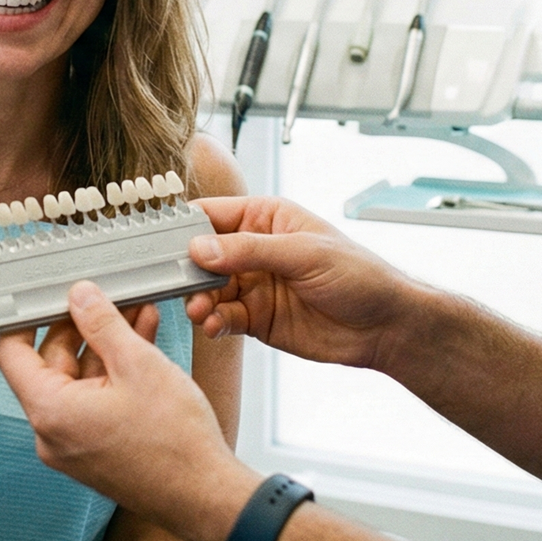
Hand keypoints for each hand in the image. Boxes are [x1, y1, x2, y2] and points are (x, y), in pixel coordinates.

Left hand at [0, 282, 262, 540]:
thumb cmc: (174, 443)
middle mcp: (53, 433)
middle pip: (51, 363)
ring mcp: (75, 444)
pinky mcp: (97, 449)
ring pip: (80, 380)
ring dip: (105, 346)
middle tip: (108, 300)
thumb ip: (102, 325)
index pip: (12, 354)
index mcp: (50, 412)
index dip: (28, 319)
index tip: (48, 298)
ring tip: (137, 315)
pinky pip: (95, 400)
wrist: (206, 495)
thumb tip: (81, 298)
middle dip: (82, 327)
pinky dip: (114, 372)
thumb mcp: (138, 364)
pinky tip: (141, 344)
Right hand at [186, 196, 409, 370]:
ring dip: (198, 299)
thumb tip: (199, 248)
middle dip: (186, 269)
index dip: (183, 225)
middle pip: (201, 254)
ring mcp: (252, 285)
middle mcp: (253, 249)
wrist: (385, 326)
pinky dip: (213, 322)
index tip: (157, 240)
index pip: (211, 214)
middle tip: (176, 283)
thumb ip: (249, 250)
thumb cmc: (357, 274)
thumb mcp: (304, 253)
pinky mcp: (255, 318)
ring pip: (207, 289)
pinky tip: (214, 325)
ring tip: (201, 310)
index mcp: (264, 218)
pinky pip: (222, 317)